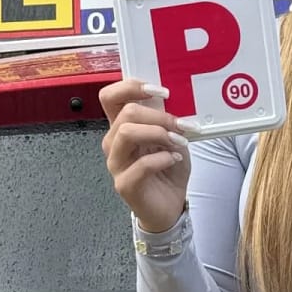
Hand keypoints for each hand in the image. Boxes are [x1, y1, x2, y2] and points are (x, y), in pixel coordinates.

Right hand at [100, 78, 191, 231]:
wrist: (170, 204)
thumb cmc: (168, 169)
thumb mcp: (172, 136)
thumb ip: (166, 118)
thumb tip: (173, 98)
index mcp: (122, 127)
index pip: (110, 96)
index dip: (132, 86)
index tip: (161, 91)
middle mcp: (114, 143)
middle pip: (125, 113)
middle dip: (158, 116)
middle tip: (181, 124)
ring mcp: (116, 164)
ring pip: (127, 133)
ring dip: (159, 133)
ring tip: (178, 142)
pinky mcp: (124, 184)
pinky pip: (140, 164)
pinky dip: (162, 158)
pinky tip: (173, 159)